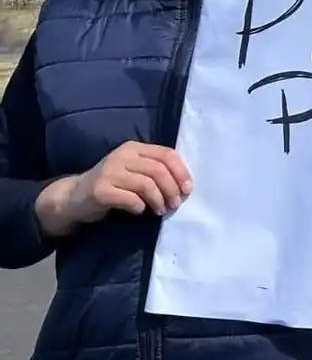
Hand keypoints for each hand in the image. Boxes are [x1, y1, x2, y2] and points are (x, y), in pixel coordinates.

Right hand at [39, 142, 192, 235]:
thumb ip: (155, 171)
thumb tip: (185, 186)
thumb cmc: (113, 185)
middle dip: (172, 189)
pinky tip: (140, 211)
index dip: (181, 172)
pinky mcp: (101, 190)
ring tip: (161, 210)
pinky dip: (140, 207)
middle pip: (159, 170)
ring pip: (147, 185)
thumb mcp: (134, 171)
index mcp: (134, 148)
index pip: (167, 154)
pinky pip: (131, 199)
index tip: (188, 189)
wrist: (75, 197)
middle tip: (175, 204)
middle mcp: (122, 155)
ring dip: (159, 200)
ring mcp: (109, 171)